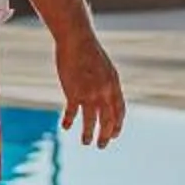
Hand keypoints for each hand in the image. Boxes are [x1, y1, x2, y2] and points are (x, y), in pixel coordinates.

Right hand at [54, 31, 124, 147]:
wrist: (77, 39)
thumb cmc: (89, 51)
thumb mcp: (104, 67)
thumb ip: (106, 83)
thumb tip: (106, 96)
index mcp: (114, 85)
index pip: (119, 111)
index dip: (117, 125)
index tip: (114, 135)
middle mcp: (104, 92)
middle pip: (108, 120)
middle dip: (106, 135)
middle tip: (102, 145)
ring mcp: (89, 93)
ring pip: (91, 121)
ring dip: (88, 134)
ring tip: (86, 142)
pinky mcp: (73, 92)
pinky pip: (72, 112)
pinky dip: (68, 120)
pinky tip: (64, 126)